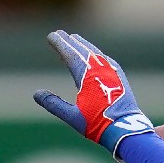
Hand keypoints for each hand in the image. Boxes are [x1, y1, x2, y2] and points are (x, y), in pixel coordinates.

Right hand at [33, 30, 163, 159]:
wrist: (126, 129)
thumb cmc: (99, 125)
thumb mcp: (73, 117)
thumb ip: (54, 104)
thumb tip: (36, 93)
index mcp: (87, 77)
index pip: (70, 54)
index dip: (60, 44)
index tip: (51, 36)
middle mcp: (100, 70)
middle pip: (82, 50)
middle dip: (70, 41)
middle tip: (60, 34)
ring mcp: (112, 72)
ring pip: (96, 53)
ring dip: (84, 46)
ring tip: (75, 40)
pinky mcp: (121, 78)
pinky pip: (107, 60)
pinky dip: (98, 55)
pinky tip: (97, 56)